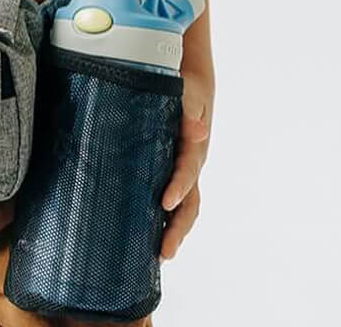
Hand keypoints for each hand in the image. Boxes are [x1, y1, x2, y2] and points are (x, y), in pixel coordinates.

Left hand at [159, 65, 213, 260]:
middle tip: (164, 252)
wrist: (187, 84)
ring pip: (181, 207)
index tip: (165, 203)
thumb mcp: (188, 92)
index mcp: (193, 146)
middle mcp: (189, 164)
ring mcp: (179, 171)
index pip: (188, 171)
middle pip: (189, 202)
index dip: (179, 188)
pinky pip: (167, 199)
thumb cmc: (186, 87)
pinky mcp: (167, 172)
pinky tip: (142, 235)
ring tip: (157, 256)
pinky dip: (160, 220)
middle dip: (178, 228)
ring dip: (171, 231)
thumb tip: (198, 131)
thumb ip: (189, 108)